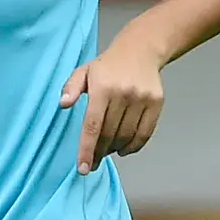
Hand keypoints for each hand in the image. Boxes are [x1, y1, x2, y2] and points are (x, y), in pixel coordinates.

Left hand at [59, 41, 163, 174]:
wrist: (140, 50)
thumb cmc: (107, 66)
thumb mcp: (84, 71)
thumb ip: (70, 88)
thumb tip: (63, 104)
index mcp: (102, 87)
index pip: (93, 126)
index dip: (87, 150)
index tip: (82, 168)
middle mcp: (123, 94)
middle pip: (109, 135)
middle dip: (99, 153)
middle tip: (92, 162)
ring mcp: (141, 99)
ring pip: (126, 137)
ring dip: (114, 149)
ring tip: (106, 151)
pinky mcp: (156, 103)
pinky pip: (144, 134)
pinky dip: (133, 147)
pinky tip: (123, 149)